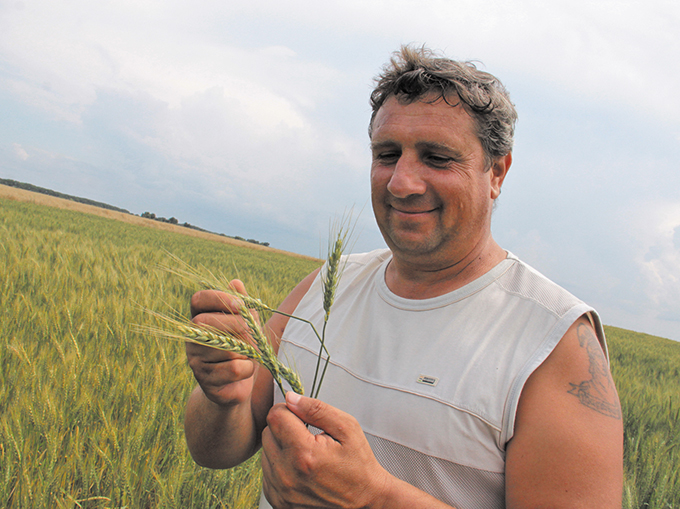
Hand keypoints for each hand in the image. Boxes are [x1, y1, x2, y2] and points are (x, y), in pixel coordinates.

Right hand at [186, 280, 259, 407]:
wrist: (237, 384)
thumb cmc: (243, 347)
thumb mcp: (246, 323)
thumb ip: (242, 305)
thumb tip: (236, 283)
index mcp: (200, 317)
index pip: (198, 299)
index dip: (218, 298)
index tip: (240, 305)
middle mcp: (193, 337)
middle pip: (204, 322)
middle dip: (234, 324)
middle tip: (251, 330)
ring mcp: (195, 360)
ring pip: (222, 348)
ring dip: (246, 350)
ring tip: (250, 354)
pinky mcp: (204, 380)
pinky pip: (232, 369)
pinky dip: (248, 368)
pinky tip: (246, 369)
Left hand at [261, 392, 388, 508]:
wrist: (364, 499)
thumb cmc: (358, 464)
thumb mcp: (347, 427)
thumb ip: (316, 409)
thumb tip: (291, 398)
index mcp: (304, 453)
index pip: (275, 416)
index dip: (289, 411)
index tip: (301, 418)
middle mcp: (287, 475)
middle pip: (267, 433)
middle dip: (284, 429)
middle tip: (306, 436)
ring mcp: (281, 491)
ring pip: (265, 452)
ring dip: (281, 448)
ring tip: (305, 454)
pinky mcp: (278, 501)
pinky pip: (267, 472)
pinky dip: (280, 466)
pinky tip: (299, 468)